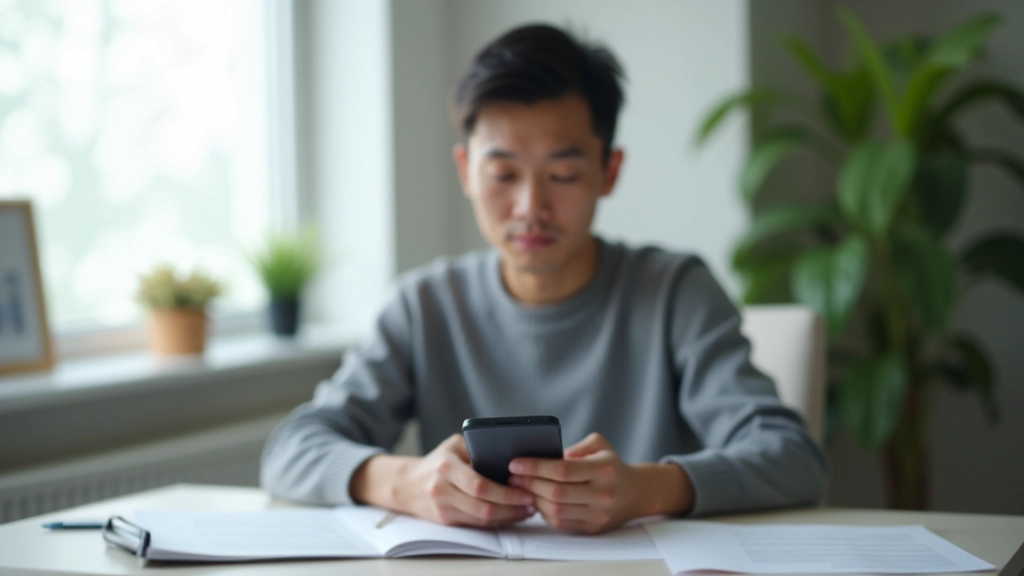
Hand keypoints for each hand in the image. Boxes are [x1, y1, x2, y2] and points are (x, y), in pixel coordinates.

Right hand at [352, 434, 535, 526]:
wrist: (408, 484)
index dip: (506, 492)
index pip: (480, 485)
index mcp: (447, 466)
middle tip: (532, 503)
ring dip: (508, 517)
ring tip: (527, 510)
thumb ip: (479, 447)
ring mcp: (443, 508)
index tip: (527, 490)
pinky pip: (476, 525)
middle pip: (484, 507)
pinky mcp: (446, 521)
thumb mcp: (455, 445)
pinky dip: (497, 522)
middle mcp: (442, 489)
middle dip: (512, 508)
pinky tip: (511, 515)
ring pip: (482, 520)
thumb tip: (512, 456)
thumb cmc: (439, 460)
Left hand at [508, 432, 693, 533]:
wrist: (636, 492)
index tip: (515, 463)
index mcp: (604, 469)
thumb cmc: (611, 464)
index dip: (536, 467)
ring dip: (533, 499)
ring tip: (521, 488)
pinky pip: (560, 522)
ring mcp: (598, 514)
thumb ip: (573, 446)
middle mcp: (602, 493)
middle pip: (556, 492)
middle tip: (513, 476)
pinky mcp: (592, 528)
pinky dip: (544, 512)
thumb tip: (545, 456)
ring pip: (555, 510)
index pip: (563, 469)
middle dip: (529, 483)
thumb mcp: (598, 444)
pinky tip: (537, 500)